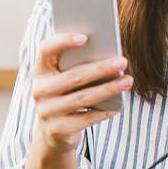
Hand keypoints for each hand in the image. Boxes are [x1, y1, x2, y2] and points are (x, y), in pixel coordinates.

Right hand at [32, 32, 131, 152]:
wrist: (51, 131)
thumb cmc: (65, 95)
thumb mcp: (64, 78)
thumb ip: (77, 64)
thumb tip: (108, 53)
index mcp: (40, 70)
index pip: (46, 49)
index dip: (62, 41)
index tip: (85, 37)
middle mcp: (39, 90)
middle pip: (73, 76)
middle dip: (100, 68)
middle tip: (122, 61)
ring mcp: (46, 111)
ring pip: (81, 98)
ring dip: (107, 89)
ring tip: (127, 81)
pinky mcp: (56, 129)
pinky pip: (83, 120)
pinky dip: (101, 113)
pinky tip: (116, 107)